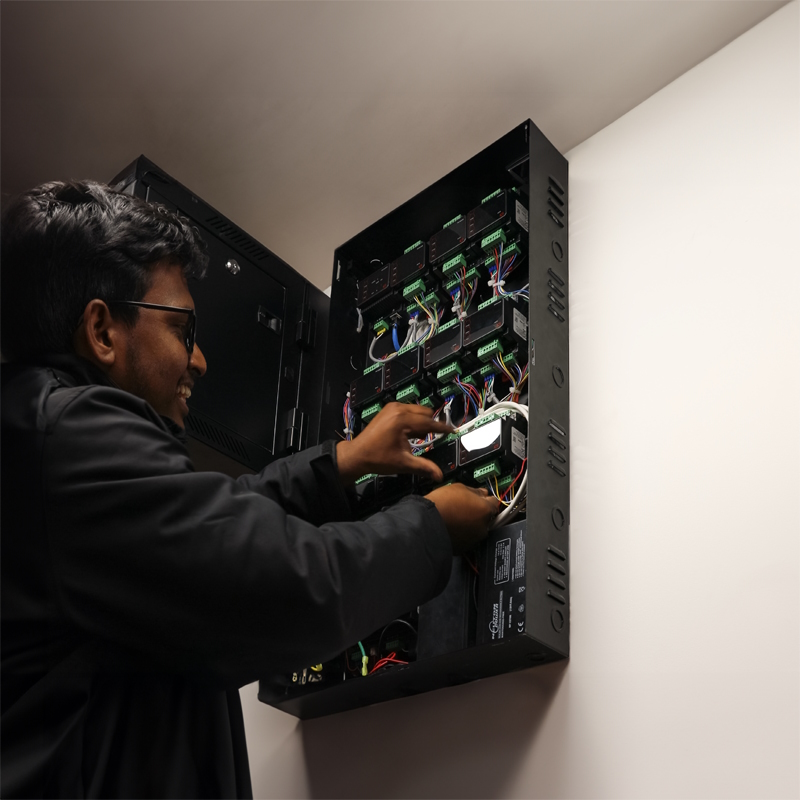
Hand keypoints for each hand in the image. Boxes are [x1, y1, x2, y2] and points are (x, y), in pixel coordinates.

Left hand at [336, 402, 452, 484]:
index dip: (442, 428)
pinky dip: (413, 419)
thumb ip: (424, 467)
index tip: (452, 431)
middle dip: (431, 425)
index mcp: (402, 420)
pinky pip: (408, 410)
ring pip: (417, 410)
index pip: (429, 422)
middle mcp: (398, 409)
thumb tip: (440, 475)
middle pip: (425, 413)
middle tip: (434, 438)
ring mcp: (392, 407)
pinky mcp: (388, 409)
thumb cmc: (377, 458)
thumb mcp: (403, 464)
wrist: (357, 455)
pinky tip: (410, 433)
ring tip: (418, 438)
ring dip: (421, 421)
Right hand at [424, 484, 499, 553]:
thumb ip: (475, 491)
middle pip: (487, 517)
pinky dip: (463, 533)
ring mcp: (474, 539)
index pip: (495, 502)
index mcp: (485, 510)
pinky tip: (453, 526)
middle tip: (467, 507)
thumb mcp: (458, 487)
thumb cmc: (440, 505)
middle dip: (480, 512)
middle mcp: (484, 526)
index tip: (483, 498)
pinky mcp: (464, 548)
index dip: (487, 499)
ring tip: (457, 517)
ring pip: (478, 529)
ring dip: (471, 523)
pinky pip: (468, 538)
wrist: (426, 524)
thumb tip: (481, 492)